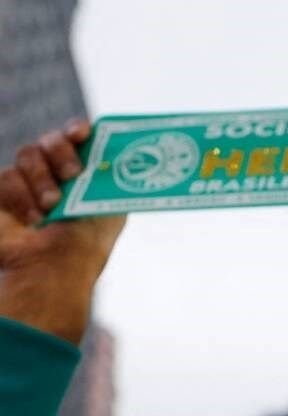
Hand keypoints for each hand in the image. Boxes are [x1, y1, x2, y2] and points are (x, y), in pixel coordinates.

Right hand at [0, 119, 125, 343]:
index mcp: (83, 177)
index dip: (77, 130)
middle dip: (61, 152)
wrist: (56, 267)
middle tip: (71, 174)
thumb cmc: (88, 243)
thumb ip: (114, 177)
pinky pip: (6, 177)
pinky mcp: (2, 194)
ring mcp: (27, 184)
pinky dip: (20, 197)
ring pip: (27, 154)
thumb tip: (129, 153)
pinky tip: (33, 219)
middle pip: (50, 140)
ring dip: (41, 179)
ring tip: (52, 206)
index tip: (82, 132)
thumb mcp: (111, 207)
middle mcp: (55, 176)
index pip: (77, 139)